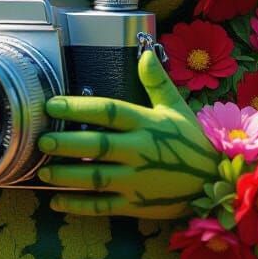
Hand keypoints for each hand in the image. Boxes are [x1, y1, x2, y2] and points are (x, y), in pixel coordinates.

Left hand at [36, 50, 218, 218]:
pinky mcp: (135, 205)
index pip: (108, 111)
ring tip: (44, 171)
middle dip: (67, 143)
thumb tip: (144, 52)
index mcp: (147, 124)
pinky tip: (56, 201)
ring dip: (68, 175)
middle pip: (98, 145)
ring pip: (96, 178)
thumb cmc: (190, 142)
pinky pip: (103, 206)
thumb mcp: (177, 108)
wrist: (214, 182)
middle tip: (43, 140)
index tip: (52, 104)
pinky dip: (78, 205)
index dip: (79, 107)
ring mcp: (137, 181)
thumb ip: (157, 82)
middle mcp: (140, 151)